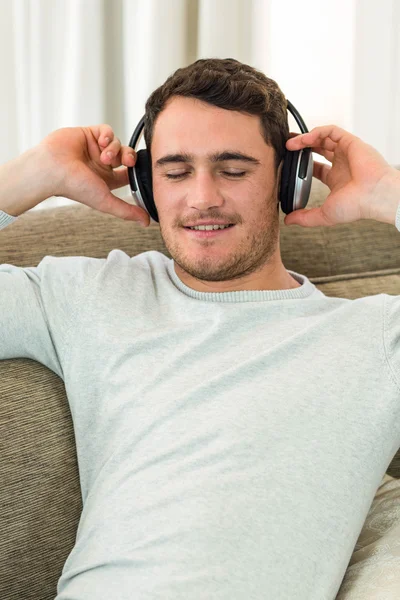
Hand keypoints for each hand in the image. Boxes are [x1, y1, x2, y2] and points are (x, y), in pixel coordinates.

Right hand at [38, 124, 149, 224]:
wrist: (53, 168)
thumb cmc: (74, 187)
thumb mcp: (106, 201)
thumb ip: (126, 211)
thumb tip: (146, 222)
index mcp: (106, 180)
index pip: (128, 174)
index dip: (135, 171)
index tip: (136, 171)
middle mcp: (101, 165)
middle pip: (126, 156)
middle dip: (129, 157)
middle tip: (127, 161)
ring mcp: (95, 149)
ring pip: (117, 143)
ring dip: (115, 149)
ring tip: (104, 156)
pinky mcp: (88, 134)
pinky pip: (106, 130)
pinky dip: (108, 135)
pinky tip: (102, 142)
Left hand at [284, 125, 399, 226]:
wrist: (375, 195)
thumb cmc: (357, 206)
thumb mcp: (324, 215)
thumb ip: (305, 218)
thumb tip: (288, 220)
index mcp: (337, 179)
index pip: (316, 168)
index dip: (301, 165)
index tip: (288, 165)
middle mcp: (342, 164)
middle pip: (318, 150)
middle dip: (301, 147)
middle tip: (286, 149)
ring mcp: (346, 152)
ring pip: (323, 139)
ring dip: (305, 139)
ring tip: (291, 144)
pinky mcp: (351, 142)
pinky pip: (332, 131)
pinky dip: (317, 132)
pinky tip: (306, 139)